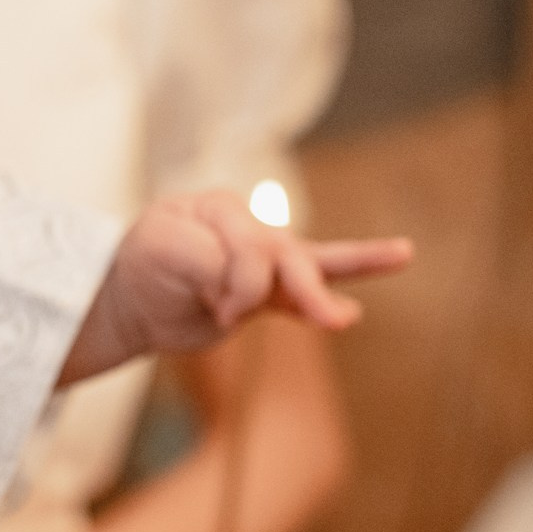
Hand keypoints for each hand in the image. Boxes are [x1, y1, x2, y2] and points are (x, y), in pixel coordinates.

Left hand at [63, 188, 412, 383]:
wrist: (130, 298)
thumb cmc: (142, 266)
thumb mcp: (162, 253)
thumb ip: (209, 263)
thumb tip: (255, 294)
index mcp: (220, 209)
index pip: (251, 246)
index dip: (242, 283)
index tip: (220, 312)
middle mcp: (246, 227)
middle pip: (286, 254)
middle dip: (308, 287)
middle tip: (337, 322)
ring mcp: (261, 259)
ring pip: (311, 262)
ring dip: (357, 263)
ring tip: (402, 253)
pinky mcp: (269, 293)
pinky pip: (309, 287)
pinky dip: (340, 286)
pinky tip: (393, 262)